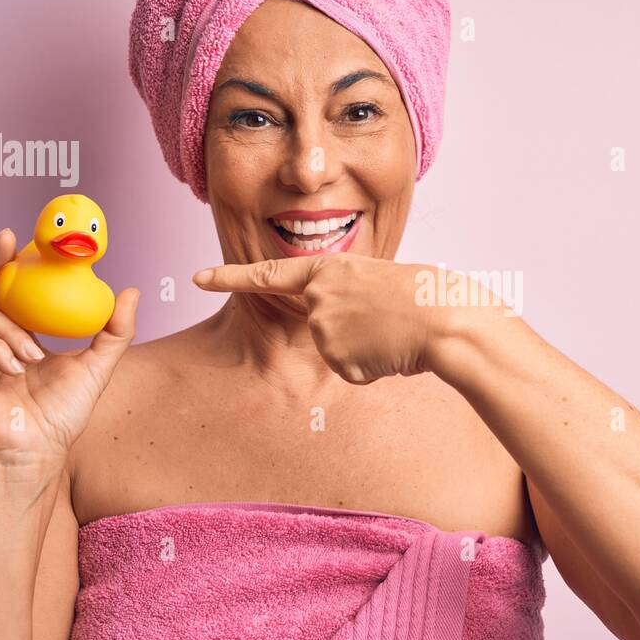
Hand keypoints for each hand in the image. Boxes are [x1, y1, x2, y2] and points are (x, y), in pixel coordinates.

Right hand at [0, 228, 139, 471]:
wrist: (38, 454)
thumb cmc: (61, 415)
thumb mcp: (97, 367)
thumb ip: (115, 331)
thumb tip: (132, 290)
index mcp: (16, 331)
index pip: (9, 286)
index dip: (9, 259)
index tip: (20, 235)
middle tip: (4, 242)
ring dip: (11, 329)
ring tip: (33, 356)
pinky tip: (15, 368)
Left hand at [193, 253, 464, 384]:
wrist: (444, 318)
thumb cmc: (424, 296)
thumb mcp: (379, 281)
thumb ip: (347, 297)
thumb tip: (344, 334)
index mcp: (328, 268)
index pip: (268, 274)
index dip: (228, 276)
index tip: (196, 277)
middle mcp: (317, 297)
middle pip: (320, 326)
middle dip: (354, 332)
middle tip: (387, 320)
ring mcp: (323, 329)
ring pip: (338, 353)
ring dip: (366, 351)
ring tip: (394, 333)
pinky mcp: (336, 359)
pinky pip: (352, 372)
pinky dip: (373, 368)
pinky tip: (392, 352)